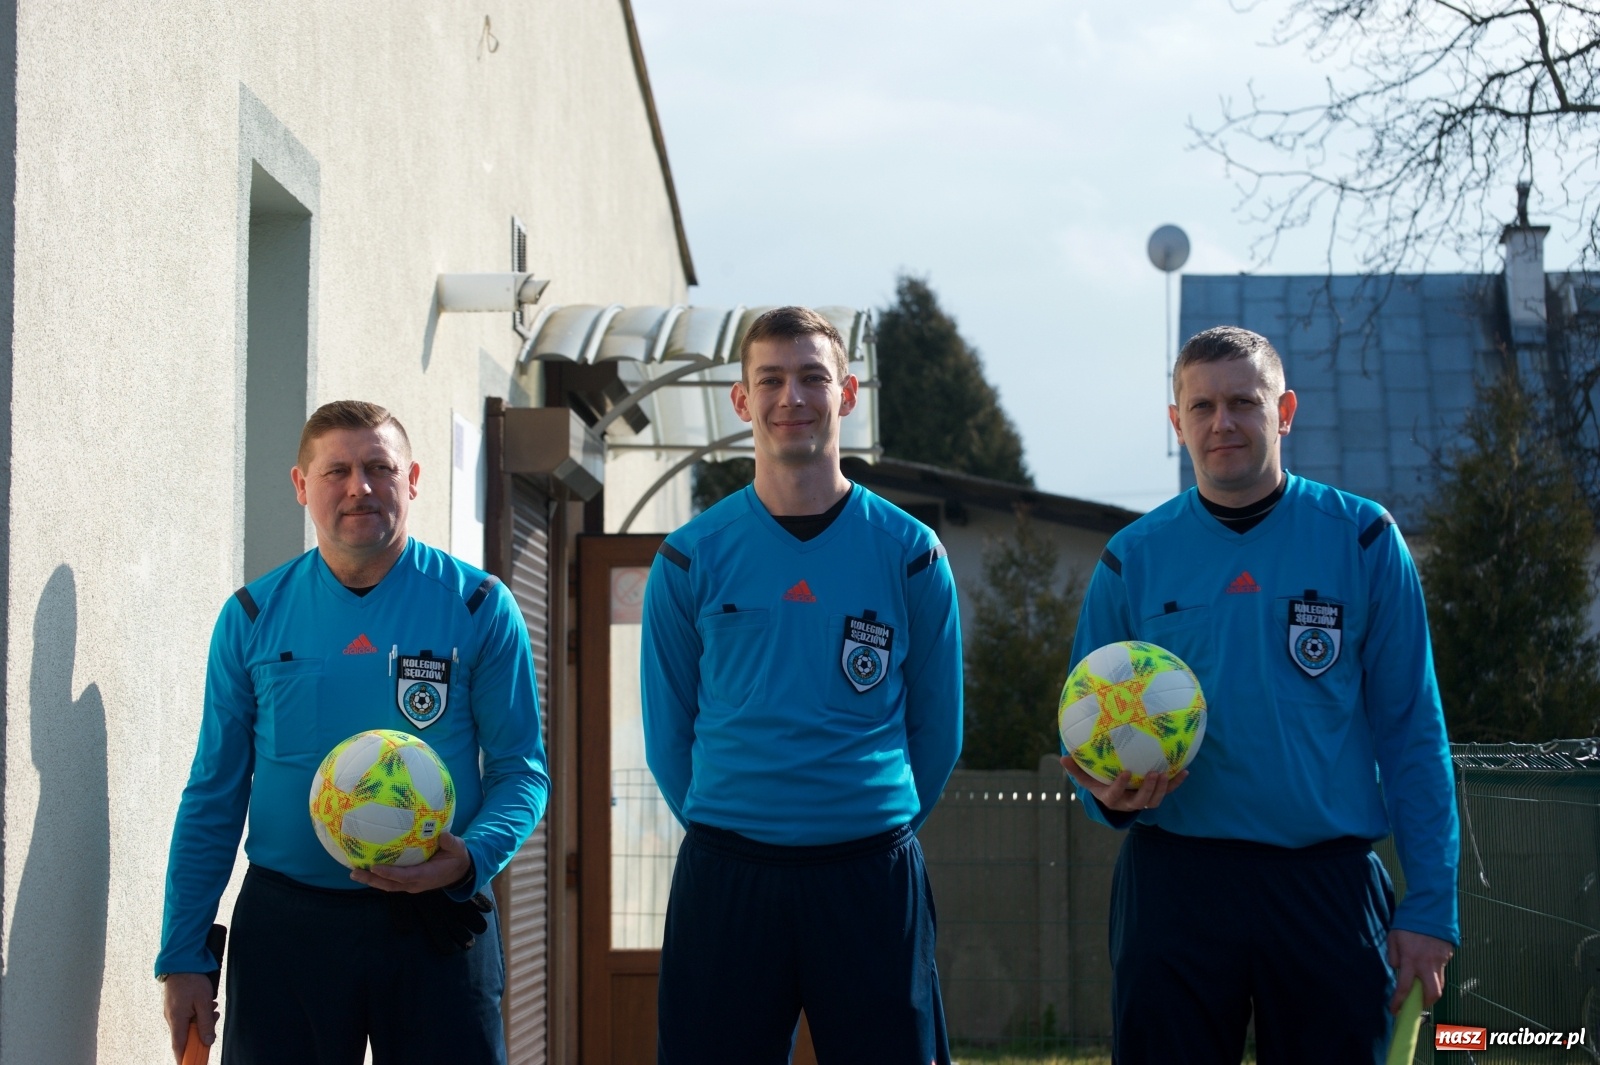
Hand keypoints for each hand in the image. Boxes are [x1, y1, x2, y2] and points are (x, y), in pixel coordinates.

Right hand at [162, 973, 216, 1063]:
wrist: (180, 962)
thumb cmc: (192, 980)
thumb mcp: (204, 1001)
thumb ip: (206, 1023)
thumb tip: (208, 1041)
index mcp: (177, 1019)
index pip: (179, 1046)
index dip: (184, 1058)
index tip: (190, 1064)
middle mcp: (171, 1019)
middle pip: (186, 1036)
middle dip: (201, 1033)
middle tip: (213, 1020)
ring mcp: (172, 1013)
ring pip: (188, 1025)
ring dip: (201, 1021)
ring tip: (213, 1008)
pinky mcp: (175, 1007)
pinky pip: (186, 1017)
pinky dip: (197, 1015)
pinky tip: (207, 1005)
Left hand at [350, 831, 471, 893]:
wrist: (460, 871)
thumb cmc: (457, 858)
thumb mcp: (458, 849)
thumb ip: (451, 843)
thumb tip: (444, 835)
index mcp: (426, 875)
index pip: (404, 876)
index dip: (389, 873)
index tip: (374, 867)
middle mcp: (415, 883)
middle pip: (390, 884)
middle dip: (372, 879)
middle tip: (354, 873)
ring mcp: (410, 884)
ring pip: (388, 885)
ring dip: (371, 880)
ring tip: (354, 872)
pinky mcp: (408, 881)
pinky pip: (390, 881)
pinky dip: (378, 877)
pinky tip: (367, 869)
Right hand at [1060, 755, 1187, 813]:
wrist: (1114, 797)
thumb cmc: (1098, 783)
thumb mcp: (1086, 779)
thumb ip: (1076, 770)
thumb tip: (1062, 758)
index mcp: (1111, 799)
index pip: (1115, 794)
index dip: (1121, 786)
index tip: (1126, 772)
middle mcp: (1128, 804)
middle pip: (1140, 802)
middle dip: (1148, 789)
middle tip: (1154, 773)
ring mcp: (1142, 801)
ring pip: (1154, 801)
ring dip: (1163, 789)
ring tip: (1166, 772)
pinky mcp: (1153, 796)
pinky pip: (1167, 792)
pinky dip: (1176, 784)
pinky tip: (1185, 770)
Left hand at [1388, 928, 1452, 1012]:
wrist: (1431, 908)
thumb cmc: (1409, 922)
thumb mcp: (1393, 936)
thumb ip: (1393, 955)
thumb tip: (1397, 968)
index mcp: (1410, 959)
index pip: (1404, 987)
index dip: (1399, 1002)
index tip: (1395, 1010)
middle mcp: (1427, 964)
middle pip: (1432, 994)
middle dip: (1425, 1003)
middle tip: (1417, 1002)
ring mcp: (1440, 961)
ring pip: (1440, 984)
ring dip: (1431, 990)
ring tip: (1421, 985)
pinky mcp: (1448, 956)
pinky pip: (1442, 970)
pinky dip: (1435, 973)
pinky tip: (1428, 964)